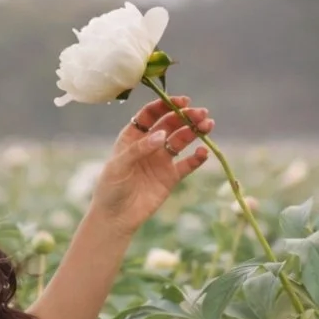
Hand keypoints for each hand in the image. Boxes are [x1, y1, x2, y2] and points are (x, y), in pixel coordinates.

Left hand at [87, 94, 212, 235]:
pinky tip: (203, 152)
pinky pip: (187, 164)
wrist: (116, 217)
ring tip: (207, 125)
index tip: (182, 101)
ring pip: (181, 141)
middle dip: (186, 117)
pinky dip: (197, 158)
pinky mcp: (171, 177)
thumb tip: (162, 134)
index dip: (166, 105)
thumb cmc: (111, 188)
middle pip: (170, 124)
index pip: (150, 115)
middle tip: (201, 113)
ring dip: (195, 132)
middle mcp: (149, 145)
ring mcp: (161, 160)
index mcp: (132, 136)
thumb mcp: (119, 165)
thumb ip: (139, 149)